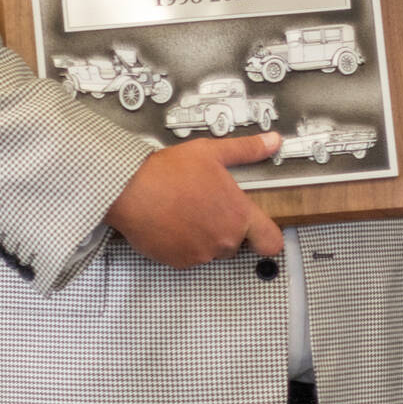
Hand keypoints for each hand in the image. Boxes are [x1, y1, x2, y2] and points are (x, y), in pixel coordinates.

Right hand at [105, 133, 284, 267]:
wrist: (130, 190)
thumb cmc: (170, 171)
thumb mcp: (213, 152)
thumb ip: (247, 150)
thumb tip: (272, 141)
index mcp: (238, 215)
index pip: (270, 241)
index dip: (267, 237)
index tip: (260, 230)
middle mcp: (223, 240)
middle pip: (236, 243)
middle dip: (225, 228)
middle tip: (207, 206)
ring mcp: (200, 254)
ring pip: (210, 250)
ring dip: (203, 237)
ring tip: (185, 211)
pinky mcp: (177, 262)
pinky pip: (187, 256)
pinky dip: (182, 244)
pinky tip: (171, 223)